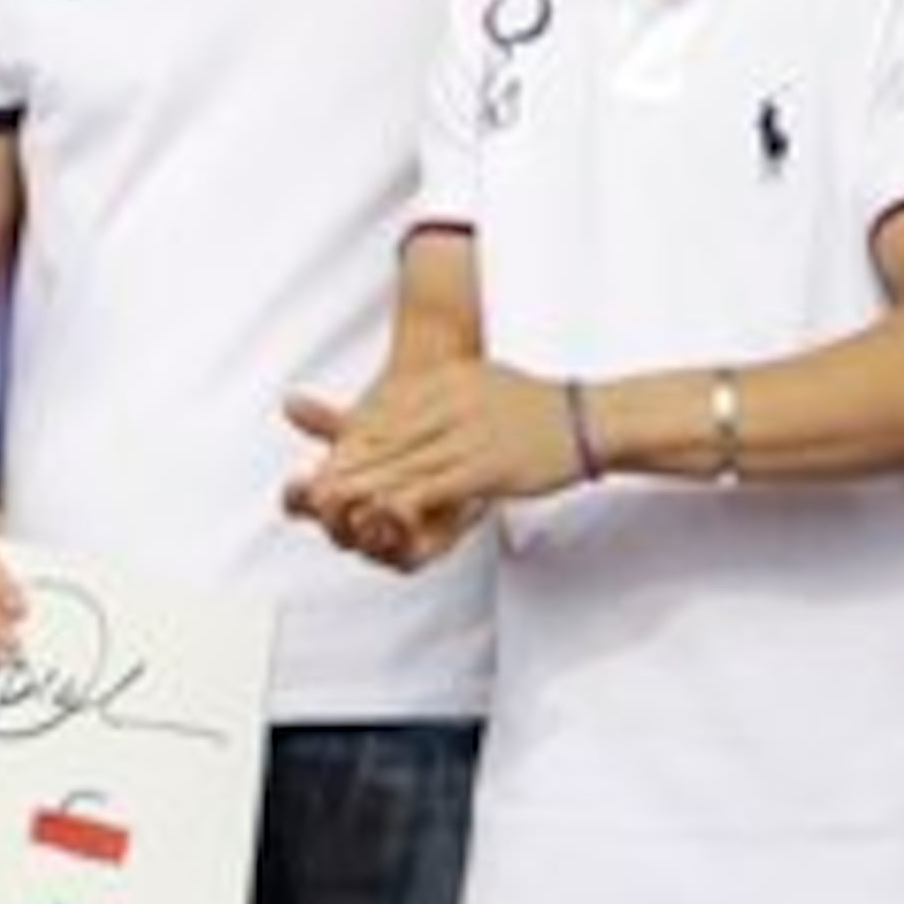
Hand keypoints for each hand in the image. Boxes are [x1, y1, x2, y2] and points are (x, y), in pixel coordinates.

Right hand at [283, 389, 468, 571]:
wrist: (462, 462)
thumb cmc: (406, 446)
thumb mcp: (368, 429)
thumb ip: (329, 421)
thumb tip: (289, 401)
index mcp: (334, 500)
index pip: (300, 503)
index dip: (296, 496)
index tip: (299, 480)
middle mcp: (356, 529)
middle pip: (334, 532)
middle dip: (334, 520)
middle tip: (335, 502)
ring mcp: (388, 545)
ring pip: (367, 550)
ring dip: (368, 535)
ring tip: (370, 511)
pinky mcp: (424, 551)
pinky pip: (406, 559)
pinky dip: (405, 541)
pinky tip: (407, 517)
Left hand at [284, 362, 566, 559]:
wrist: (589, 419)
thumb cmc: (532, 407)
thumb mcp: (478, 384)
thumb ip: (437, 393)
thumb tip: (398, 400)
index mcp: (444, 383)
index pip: (382, 413)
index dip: (349, 443)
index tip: (326, 466)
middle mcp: (449, 404)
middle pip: (382, 439)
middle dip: (346, 470)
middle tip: (313, 494)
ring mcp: (466, 434)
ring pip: (399, 466)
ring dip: (363, 492)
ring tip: (334, 512)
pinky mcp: (484, 466)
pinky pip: (432, 487)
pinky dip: (402, 504)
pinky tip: (381, 520)